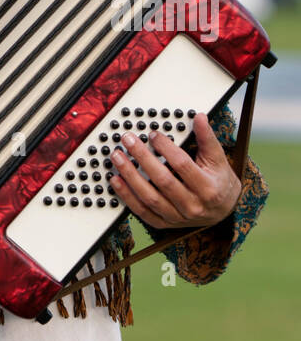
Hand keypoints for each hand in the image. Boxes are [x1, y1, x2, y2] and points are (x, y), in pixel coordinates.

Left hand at [109, 112, 241, 231]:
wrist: (223, 209)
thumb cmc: (218, 180)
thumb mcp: (217, 158)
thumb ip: (207, 138)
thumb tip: (199, 117)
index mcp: (207, 187)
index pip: (182, 165)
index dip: (166, 148)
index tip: (153, 134)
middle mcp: (192, 205)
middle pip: (163, 181)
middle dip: (142, 158)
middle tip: (128, 140)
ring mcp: (178, 217)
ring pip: (150, 198)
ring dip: (130, 176)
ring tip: (117, 158)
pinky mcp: (165, 223)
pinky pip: (143, 212)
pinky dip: (127, 197)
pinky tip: (116, 181)